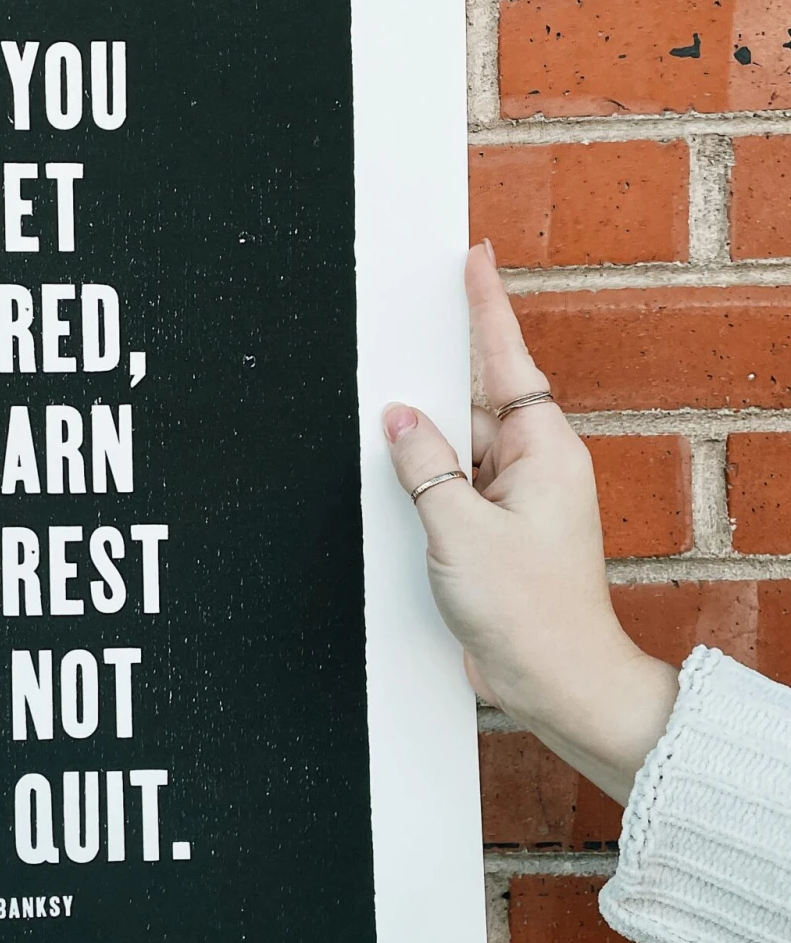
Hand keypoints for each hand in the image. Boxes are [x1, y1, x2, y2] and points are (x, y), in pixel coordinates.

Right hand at [382, 242, 678, 803]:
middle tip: (394, 344)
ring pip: (458, 450)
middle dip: (433, 384)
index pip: (507, 360)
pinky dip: (426, 485)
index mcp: (544, 450)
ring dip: (425, 448)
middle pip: (473, 403)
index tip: (473, 259)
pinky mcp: (496, 536)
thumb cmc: (529, 611)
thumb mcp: (459, 528)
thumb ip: (423, 464)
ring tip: (387, 435)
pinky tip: (398, 484)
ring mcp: (517, 503)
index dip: (485, 307)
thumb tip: (398, 418)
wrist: (556, 683)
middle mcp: (535, 468)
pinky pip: (454, 490)